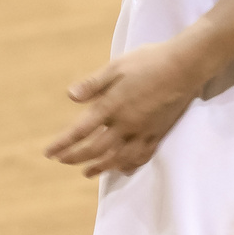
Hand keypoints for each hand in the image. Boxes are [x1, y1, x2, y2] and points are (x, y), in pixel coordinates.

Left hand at [45, 35, 211, 178]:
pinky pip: (141, 156)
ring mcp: (143, 131)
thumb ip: (93, 84)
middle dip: (76, 157)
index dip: (63, 144)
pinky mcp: (158, 133)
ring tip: (88, 172)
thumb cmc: (147, 62)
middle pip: (96, 149)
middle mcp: (125, 124)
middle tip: (62, 161)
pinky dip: (128, 165)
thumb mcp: (115, 67)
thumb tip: (70, 96)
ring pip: (118, 158)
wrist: (184, 67)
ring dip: (100, 167)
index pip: (80, 132)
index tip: (49, 153)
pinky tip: (122, 168)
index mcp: (111, 106)